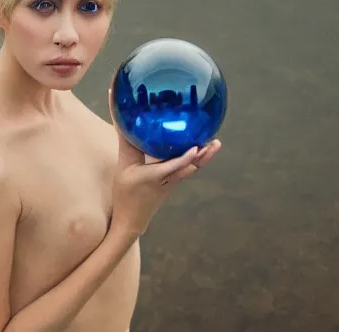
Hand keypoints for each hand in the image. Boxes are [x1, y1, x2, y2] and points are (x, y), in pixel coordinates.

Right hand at [108, 89, 221, 236]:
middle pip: (190, 167)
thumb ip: (126, 143)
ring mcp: (172, 183)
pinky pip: (187, 170)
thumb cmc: (125, 193)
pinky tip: (199, 150)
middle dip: (204, 156)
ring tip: (215, 144)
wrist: (130, 220)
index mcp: (155, 176)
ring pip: (191, 169)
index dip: (185, 158)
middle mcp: (168, 180)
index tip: (196, 147)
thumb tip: (122, 118)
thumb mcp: (123, 167)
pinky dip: (195, 160)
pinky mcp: (173, 184)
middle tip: (216, 142)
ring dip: (204, 158)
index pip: (173, 166)